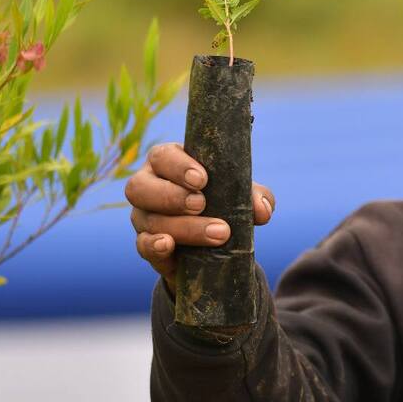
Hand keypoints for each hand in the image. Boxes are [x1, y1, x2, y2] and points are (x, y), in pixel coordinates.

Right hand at [125, 142, 274, 290]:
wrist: (214, 244)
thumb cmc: (224, 203)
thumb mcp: (241, 196)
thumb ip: (255, 197)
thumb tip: (262, 209)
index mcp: (167, 164)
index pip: (162, 157)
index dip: (178, 166)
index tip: (202, 179)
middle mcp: (148, 188)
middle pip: (140, 187)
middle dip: (172, 196)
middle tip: (201, 204)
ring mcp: (143, 217)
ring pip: (146, 218)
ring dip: (182, 226)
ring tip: (218, 232)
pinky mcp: (146, 245)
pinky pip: (141, 245)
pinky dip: (154, 245)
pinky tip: (169, 245)